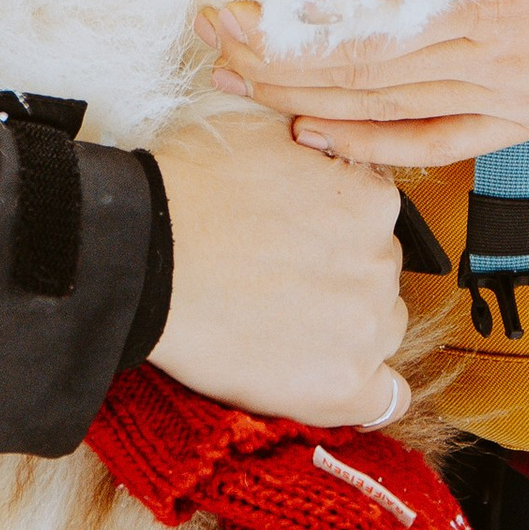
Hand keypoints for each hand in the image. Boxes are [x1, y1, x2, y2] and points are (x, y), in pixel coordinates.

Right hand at [147, 108, 411, 427]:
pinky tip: (333, 380)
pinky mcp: (342, 386)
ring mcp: (365, 327)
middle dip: (340, 276)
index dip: (334, 228)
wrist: (142, 254)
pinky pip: (385, 400)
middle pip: (377, 273)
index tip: (298, 239)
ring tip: (286, 327)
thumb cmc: (187, 188)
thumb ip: (312, 144)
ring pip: (379, 329)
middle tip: (279, 279)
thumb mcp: (262, 129)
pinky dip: (369, 395)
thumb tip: (319, 146)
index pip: (374, 219)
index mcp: (372, 200)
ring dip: (347, 328)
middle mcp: (381, 262)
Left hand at [200, 0, 528, 168]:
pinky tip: (314, 133)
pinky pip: (433, 143)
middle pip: (358, 64)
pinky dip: (369, 145)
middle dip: (275, 57)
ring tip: (241, 82)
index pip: (365, 10)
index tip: (232, 5)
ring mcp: (502, 93)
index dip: (291, 18)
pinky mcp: (517, 123)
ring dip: (303, 97)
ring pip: (383, 105)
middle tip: (212, 43)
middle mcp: (489, 48)